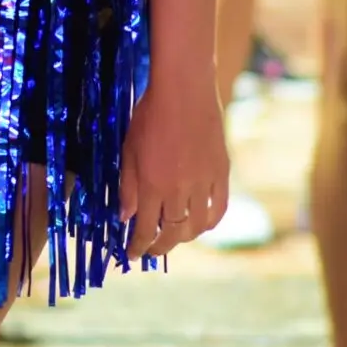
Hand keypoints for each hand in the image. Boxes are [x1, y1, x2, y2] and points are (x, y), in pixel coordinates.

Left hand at [120, 81, 226, 258]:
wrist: (184, 90)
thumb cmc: (149, 114)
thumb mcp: (128, 150)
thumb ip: (127, 186)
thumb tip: (124, 217)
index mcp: (152, 185)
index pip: (145, 229)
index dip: (138, 247)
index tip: (131, 256)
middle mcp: (179, 190)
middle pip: (172, 233)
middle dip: (159, 246)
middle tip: (150, 250)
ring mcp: (203, 183)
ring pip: (197, 226)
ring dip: (184, 238)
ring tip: (174, 238)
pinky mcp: (221, 173)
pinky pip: (219, 208)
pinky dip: (210, 222)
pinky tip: (201, 224)